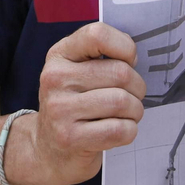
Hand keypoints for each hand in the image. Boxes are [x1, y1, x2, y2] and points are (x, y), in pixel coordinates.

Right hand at [3, 22, 145, 184]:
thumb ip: (101, 57)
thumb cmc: (74, 105)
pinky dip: (129, 131)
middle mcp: (55, 78)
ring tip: (126, 114)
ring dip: (135, 111)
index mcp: (59, 55)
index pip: (97, 35)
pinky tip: (119, 130)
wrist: (48, 149)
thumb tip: (133, 56)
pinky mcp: (69, 137)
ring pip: (122, 101)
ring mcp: (59, 109)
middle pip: (120, 72)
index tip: (129, 61)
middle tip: (132, 96)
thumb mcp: (77, 72)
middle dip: (137, 87)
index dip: (124, 47)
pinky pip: (119, 129)